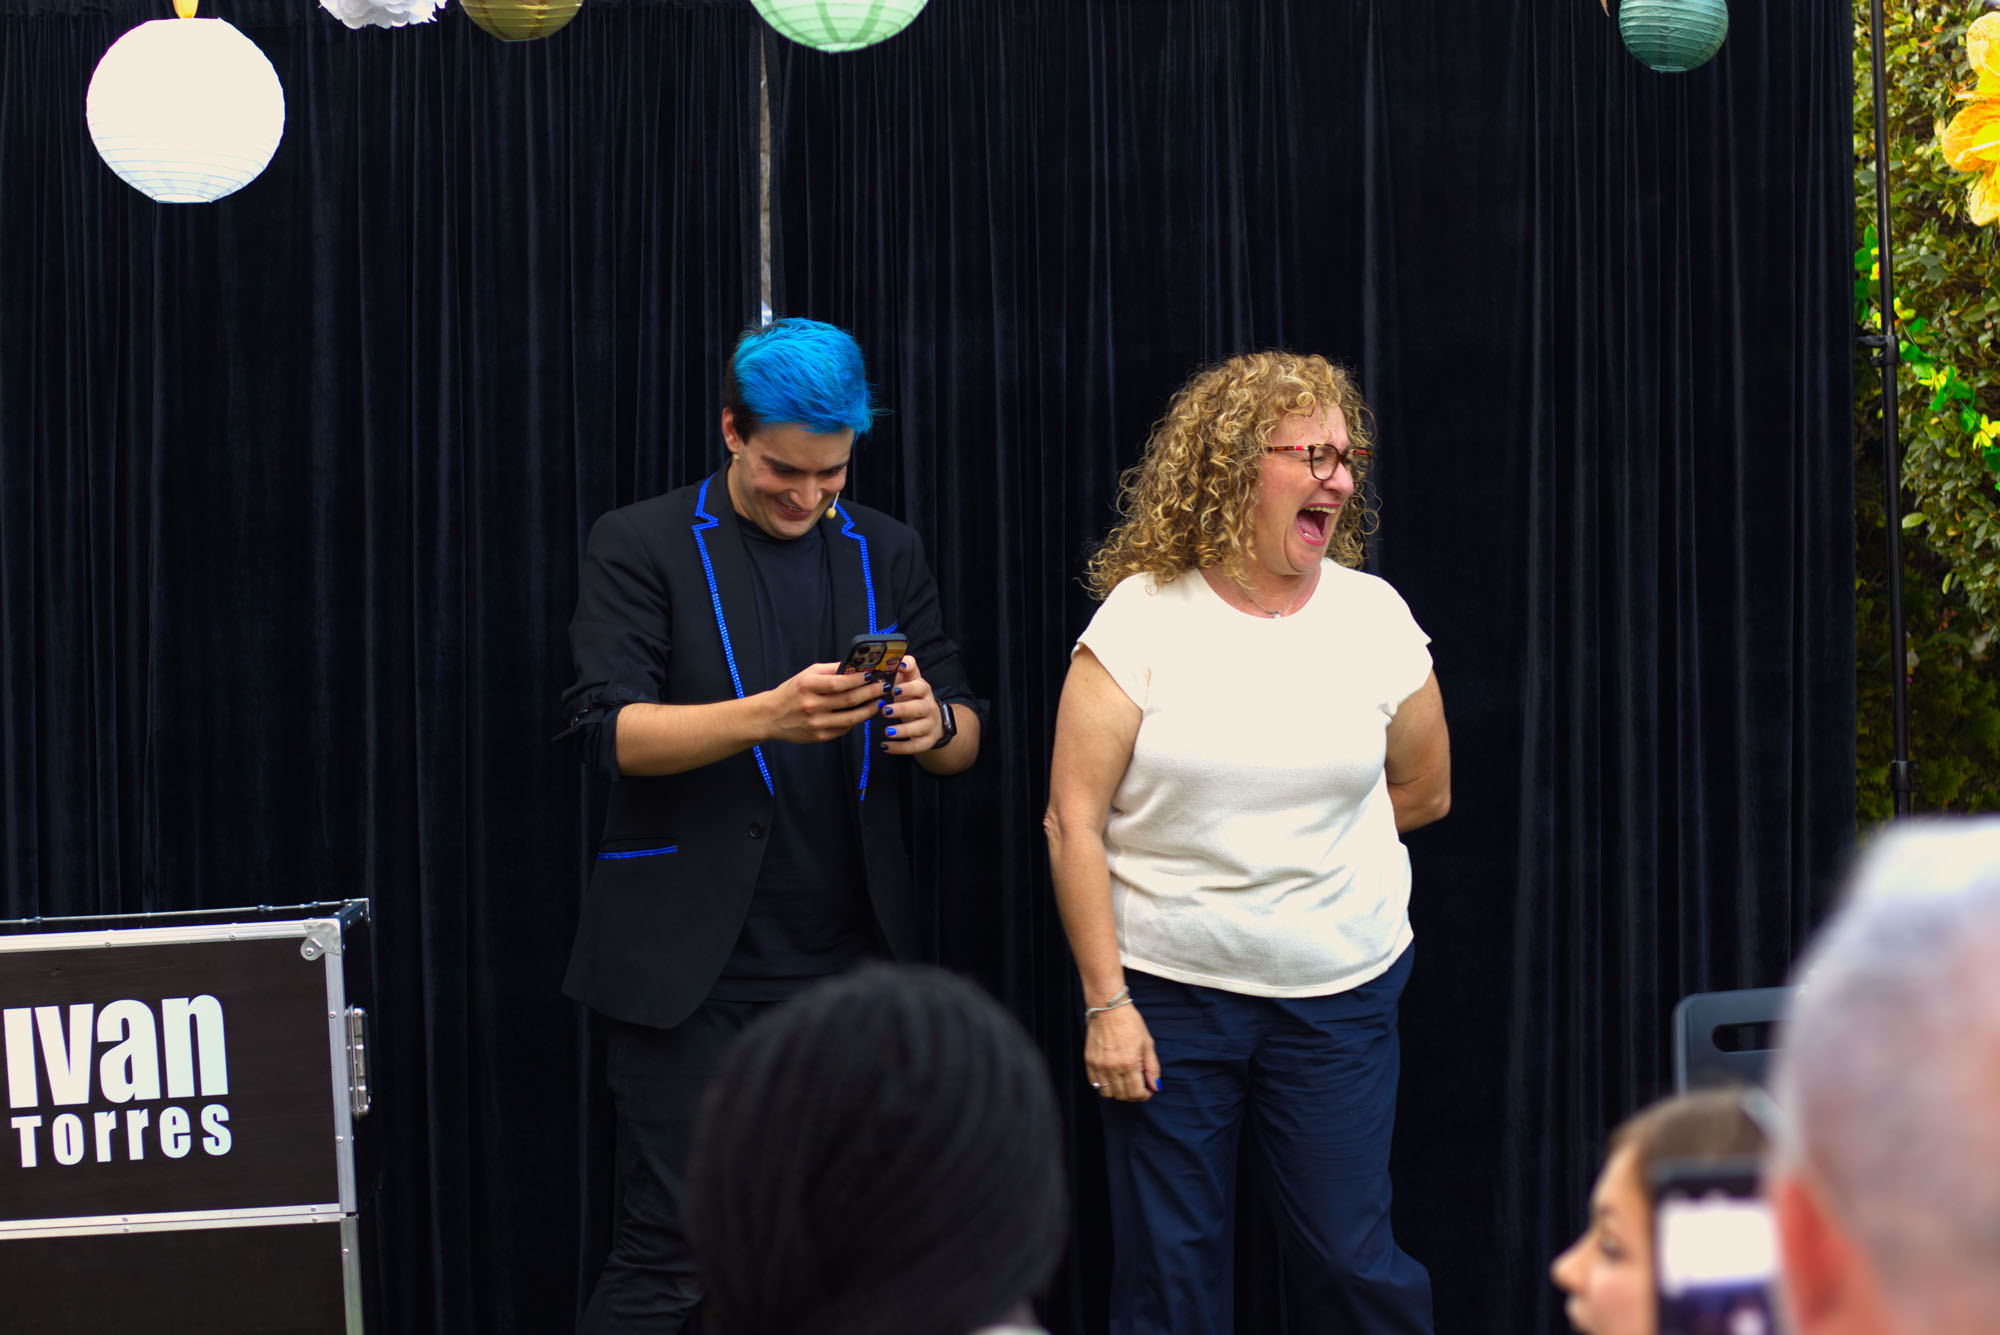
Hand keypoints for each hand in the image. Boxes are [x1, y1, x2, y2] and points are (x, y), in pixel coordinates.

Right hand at [764, 662, 889, 744]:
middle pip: (848, 700)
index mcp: (807, 686)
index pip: (838, 683)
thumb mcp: (807, 675)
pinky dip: (856, 721)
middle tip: (883, 687)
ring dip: (868, 710)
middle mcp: (811, 705)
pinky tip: (863, 713)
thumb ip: (831, 670)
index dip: (858, 680)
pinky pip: (843, 729)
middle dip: (870, 693)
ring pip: (850, 718)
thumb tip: (856, 666)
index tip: (872, 675)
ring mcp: (815, 723)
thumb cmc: (792, 692)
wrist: (770, 716)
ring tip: (879, 702)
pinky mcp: (819, 736)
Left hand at [877, 656, 946, 753]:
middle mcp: (928, 707)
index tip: (894, 689)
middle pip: (920, 708)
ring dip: (903, 731)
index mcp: (923, 691)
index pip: (920, 687)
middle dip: (903, 710)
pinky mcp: (927, 741)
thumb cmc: (913, 697)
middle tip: (885, 711)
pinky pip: (916, 746)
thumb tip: (899, 658)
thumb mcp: (911, 681)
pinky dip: (901, 748)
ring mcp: (929, 725)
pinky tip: (886, 746)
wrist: (933, 719)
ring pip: (919, 729)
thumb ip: (905, 668)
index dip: (909, 688)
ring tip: (887, 731)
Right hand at [1084, 1003, 1158, 1102]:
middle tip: (1138, 1085)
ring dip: (1118, 1091)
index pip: (1136, 1093)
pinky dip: (1104, 1084)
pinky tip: (1112, 1075)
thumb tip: (1156, 1086)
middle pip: (1122, 1096)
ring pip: (1107, 1093)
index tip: (1147, 1090)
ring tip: (1124, 1080)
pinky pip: (1094, 1083)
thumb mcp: (1147, 1043)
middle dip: (1133, 1095)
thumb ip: (1152, 1068)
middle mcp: (1112, 1067)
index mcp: (1129, 1063)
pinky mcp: (1089, 1061)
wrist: (1108, 1007)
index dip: (1144, 1096)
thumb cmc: (1130, 1022)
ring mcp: (1098, 1065)